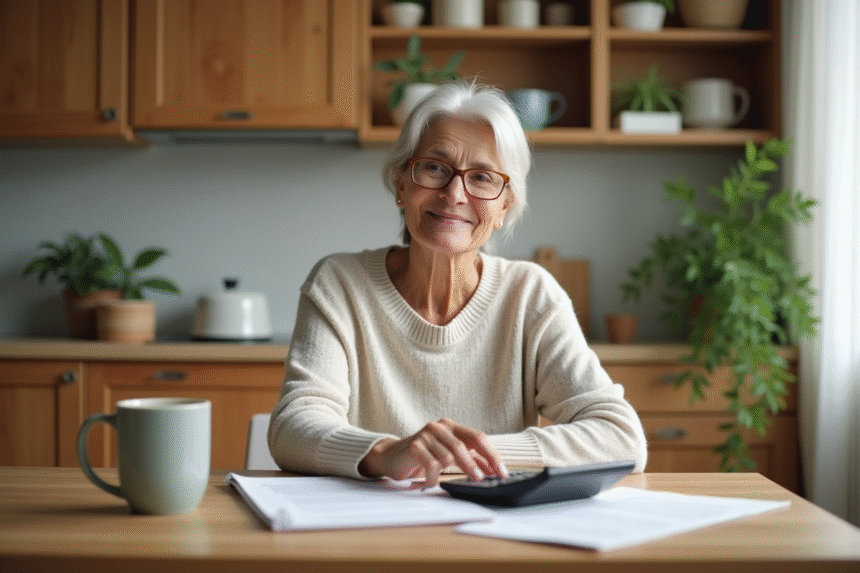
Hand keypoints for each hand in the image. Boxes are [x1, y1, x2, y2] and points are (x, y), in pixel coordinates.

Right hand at [358, 418, 508, 486]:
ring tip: (440, 480)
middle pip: (463, 446)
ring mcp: (426, 435)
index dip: (492, 455)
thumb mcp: (450, 456)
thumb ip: (472, 460)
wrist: (392, 457)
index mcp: (452, 427)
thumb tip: (494, 470)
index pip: (478, 437)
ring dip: (447, 473)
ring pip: (447, 457)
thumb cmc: (425, 456)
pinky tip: (429, 482)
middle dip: (474, 465)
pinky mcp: (414, 446)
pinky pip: (431, 465)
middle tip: (480, 480)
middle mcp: (440, 427)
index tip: (502, 472)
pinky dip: (433, 478)